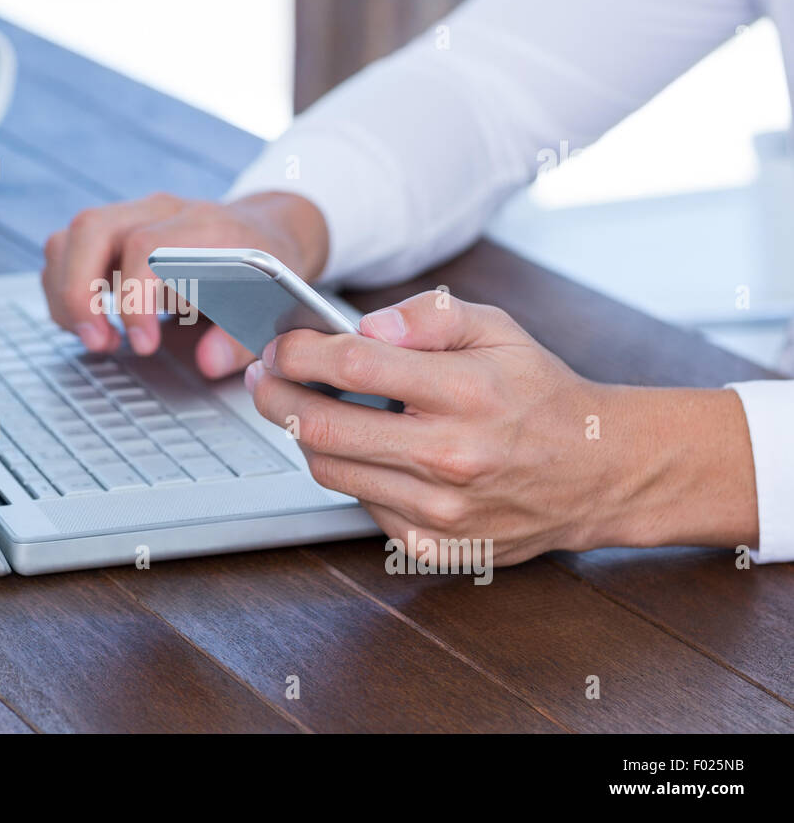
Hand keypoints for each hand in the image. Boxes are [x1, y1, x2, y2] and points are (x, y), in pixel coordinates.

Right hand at [41, 191, 328, 377]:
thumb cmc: (262, 275)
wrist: (263, 231)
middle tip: (98, 342)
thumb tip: (209, 362)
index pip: (147, 246)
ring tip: (95, 338)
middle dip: (80, 292)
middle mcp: (161, 212)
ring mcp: (131, 215)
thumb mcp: (269, 308)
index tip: (143, 343)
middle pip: (92, 228)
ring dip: (66, 293)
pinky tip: (88, 323)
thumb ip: (241, 338)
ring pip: (71, 236)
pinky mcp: (111, 230)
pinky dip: (63, 290)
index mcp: (204, 226)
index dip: (134, 297)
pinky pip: (66, 248)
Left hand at [244, 290, 759, 563]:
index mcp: (466, 392)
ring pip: (330, 471)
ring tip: (309, 409)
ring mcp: (440, 510)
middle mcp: (451, 456)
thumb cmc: (539, 393)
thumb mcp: (498, 327)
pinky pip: (361, 506)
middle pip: (320, 429)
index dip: (299, 353)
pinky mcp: (434, 546)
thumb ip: (428, 314)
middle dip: (276, 397)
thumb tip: (364, 324)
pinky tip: (368, 452)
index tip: (280, 345)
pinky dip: (352, 475)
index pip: (353, 366)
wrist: (597, 472)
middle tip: (264, 379)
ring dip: (306, 437)